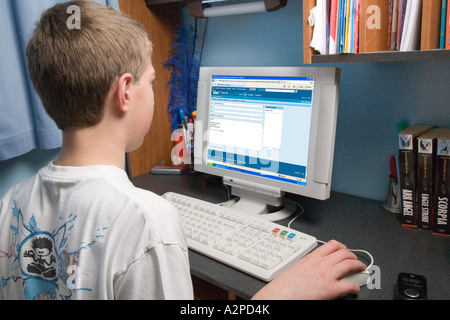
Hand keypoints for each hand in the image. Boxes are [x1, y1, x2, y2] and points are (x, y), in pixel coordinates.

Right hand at [252, 240, 366, 299]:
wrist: (280, 295)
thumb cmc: (284, 285)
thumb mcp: (296, 267)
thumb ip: (308, 264)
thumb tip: (313, 267)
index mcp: (312, 257)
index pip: (332, 245)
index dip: (342, 247)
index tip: (345, 251)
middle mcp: (321, 264)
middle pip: (344, 253)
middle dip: (353, 256)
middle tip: (355, 261)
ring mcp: (327, 275)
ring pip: (349, 264)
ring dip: (358, 266)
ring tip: (361, 270)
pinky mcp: (330, 289)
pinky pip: (349, 285)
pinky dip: (355, 287)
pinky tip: (355, 289)